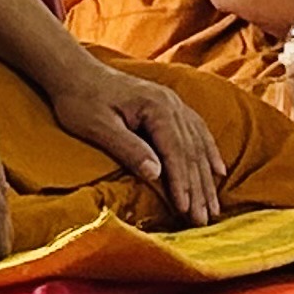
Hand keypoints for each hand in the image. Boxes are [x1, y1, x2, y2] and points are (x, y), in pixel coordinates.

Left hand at [44, 57, 228, 226]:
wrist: (75, 72)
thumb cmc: (81, 100)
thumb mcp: (99, 126)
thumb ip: (128, 148)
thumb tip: (156, 175)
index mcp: (156, 107)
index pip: (175, 152)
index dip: (181, 183)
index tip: (186, 211)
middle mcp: (172, 104)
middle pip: (191, 152)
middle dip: (198, 189)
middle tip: (203, 221)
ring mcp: (174, 104)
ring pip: (198, 145)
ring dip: (206, 178)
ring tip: (213, 208)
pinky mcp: (170, 107)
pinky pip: (198, 132)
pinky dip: (209, 154)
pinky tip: (218, 171)